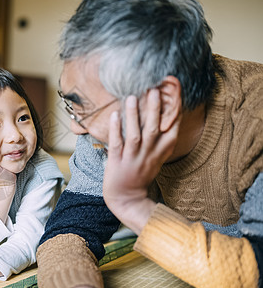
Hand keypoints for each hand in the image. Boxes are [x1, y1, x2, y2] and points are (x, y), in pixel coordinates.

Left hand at [103, 90, 180, 232]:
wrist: (128, 198)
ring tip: (131, 97)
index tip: (173, 90)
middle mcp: (150, 153)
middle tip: (154, 90)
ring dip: (134, 116)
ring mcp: (134, 158)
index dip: (174, 108)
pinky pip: (117, 144)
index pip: (173, 127)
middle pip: (154, 129)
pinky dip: (116, 129)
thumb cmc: (142, 172)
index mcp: (163, 150)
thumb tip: (162, 110)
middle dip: (155, 109)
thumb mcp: (158, 155)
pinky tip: (114, 115)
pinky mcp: (118, 162)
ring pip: (135, 135)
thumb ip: (161, 136)